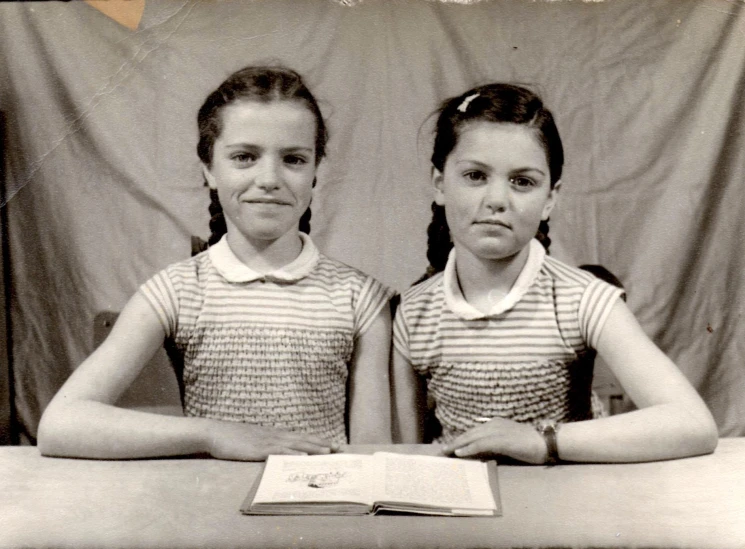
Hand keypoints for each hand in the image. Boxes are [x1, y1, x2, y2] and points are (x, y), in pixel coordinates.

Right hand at [203, 420, 337, 460]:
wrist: (214, 433)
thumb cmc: (232, 439)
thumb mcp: (253, 441)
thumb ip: (266, 445)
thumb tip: (278, 452)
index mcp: (274, 434)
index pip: (301, 436)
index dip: (317, 440)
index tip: (333, 444)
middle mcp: (274, 435)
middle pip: (303, 439)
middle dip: (322, 443)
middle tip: (340, 449)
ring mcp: (267, 441)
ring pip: (295, 444)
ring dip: (313, 447)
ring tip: (329, 451)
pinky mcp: (259, 449)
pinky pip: (279, 451)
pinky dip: (293, 452)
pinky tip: (303, 455)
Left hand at [442, 417, 547, 463]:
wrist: (546, 442)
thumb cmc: (530, 444)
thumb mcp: (508, 442)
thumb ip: (495, 445)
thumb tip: (480, 453)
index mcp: (495, 423)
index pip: (473, 432)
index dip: (460, 439)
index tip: (449, 447)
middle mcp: (494, 424)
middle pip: (469, 433)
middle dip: (454, 442)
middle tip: (441, 451)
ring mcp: (497, 431)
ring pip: (472, 437)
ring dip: (457, 445)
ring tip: (446, 452)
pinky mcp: (502, 440)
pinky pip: (481, 444)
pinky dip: (469, 448)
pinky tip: (460, 453)